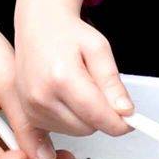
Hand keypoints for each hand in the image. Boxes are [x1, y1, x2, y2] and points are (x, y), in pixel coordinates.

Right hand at [13, 0, 133, 136]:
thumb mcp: (99, 48)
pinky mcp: (29, 114)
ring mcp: (32, 107)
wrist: (38, 26)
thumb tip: (124, 111)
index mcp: (62, 78)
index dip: (120, 123)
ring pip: (76, 132)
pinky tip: (68, 98)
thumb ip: (112, 82)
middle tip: (100, 91)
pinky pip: (61, 130)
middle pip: (88, 128)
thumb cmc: (66, 34)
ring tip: (80, 89)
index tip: (130, 121)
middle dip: (102, 115)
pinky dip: (71, 119)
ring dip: (86, 118)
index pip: (98, 115)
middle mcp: (42, 96)